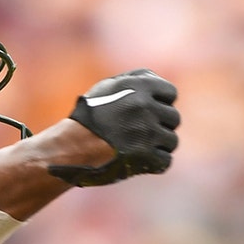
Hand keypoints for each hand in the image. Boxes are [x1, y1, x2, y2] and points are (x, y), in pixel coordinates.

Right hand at [48, 69, 180, 185]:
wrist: (70, 147)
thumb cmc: (91, 116)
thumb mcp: (109, 87)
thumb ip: (137, 80)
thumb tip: (161, 82)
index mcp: (138, 86)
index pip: (171, 93)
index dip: (161, 102)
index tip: (150, 110)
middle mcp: (145, 106)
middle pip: (173, 118)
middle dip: (160, 124)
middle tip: (138, 130)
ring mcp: (147, 132)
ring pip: (171, 140)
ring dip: (157, 144)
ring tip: (135, 144)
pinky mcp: (146, 156)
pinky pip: (165, 160)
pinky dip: (154, 162)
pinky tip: (138, 159)